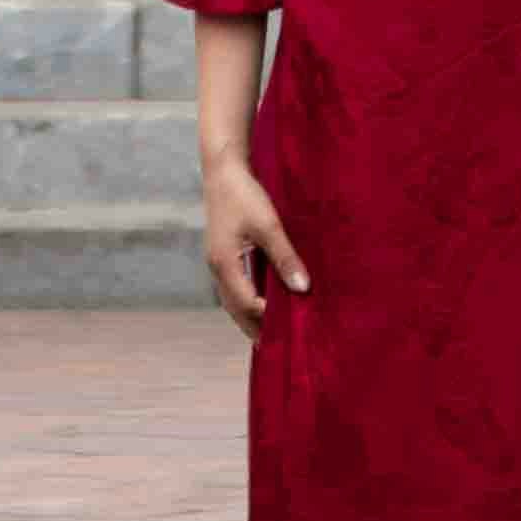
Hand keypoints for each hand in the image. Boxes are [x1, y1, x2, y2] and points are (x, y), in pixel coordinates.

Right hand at [202, 159, 308, 340]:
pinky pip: (233, 287)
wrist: (223, 171)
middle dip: (253, 328)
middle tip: (274, 349)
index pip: (246, 303)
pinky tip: (260, 303)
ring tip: (267, 334)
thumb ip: (285, 258)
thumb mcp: (269, 225)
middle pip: (234, 309)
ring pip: (232, 300)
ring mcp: (218, 262)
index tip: (290, 331)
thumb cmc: (245, 195)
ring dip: (248, 316)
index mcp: (226, 264)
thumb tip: (303, 289)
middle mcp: (218, 268)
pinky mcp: (222, 255)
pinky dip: (246, 300)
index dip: (267, 319)